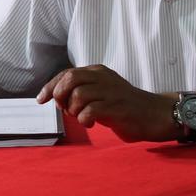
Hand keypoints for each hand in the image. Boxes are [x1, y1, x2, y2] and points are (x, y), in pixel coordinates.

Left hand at [36, 64, 175, 141]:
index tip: (42, 99)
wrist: (154, 114)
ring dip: (74, 110)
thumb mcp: (102, 92)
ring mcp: (110, 92)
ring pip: (78, 95)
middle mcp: (103, 78)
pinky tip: (92, 123)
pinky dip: (85, 119)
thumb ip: (83, 91)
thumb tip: (58, 99)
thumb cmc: (124, 106)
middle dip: (60, 96)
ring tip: (82, 117)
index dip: (50, 86)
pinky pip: (89, 111)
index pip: (67, 73)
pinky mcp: (116, 107)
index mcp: (98, 72)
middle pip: (70, 79)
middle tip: (65, 110)